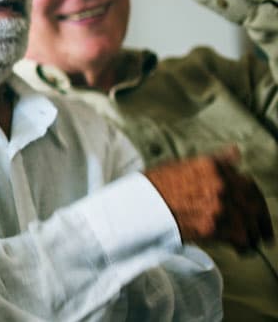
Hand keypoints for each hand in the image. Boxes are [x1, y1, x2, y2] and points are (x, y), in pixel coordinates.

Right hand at [144, 147, 273, 250]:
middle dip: (261, 220)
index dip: (256, 198)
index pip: (248, 183)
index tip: (257, 207)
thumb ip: (214, 161)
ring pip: (250, 223)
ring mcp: (218, 205)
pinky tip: (242, 249)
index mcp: (214, 167)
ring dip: (253, 234)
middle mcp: (220, 184)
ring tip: (251, 242)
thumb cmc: (156, 186)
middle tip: (263, 231)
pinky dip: (243, 246)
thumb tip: (234, 152)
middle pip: (254, 204)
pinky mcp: (214, 227)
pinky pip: (240, 238)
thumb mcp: (183, 164)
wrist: (139, 206)